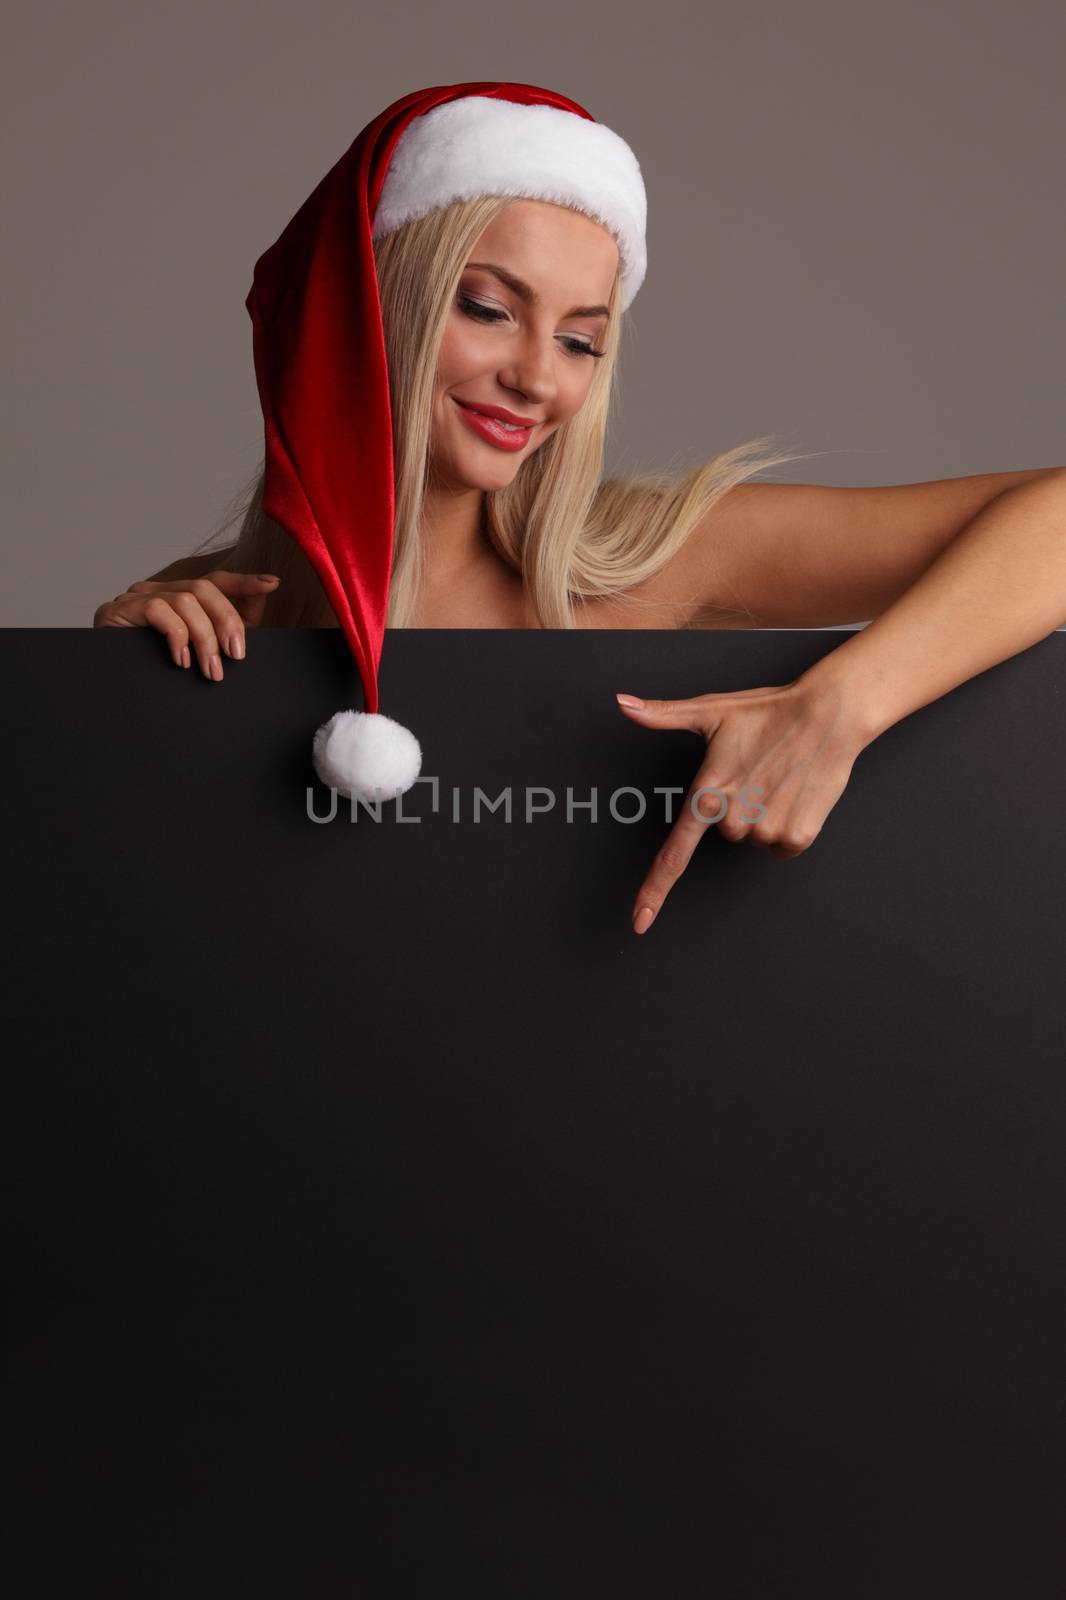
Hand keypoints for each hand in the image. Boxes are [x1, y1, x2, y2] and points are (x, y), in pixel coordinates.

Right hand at [93, 571, 280, 679]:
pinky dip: (176, 635)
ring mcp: (136, 597)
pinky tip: (180, 660)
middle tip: (236, 656)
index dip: (244, 582)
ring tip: (211, 670)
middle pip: (203, 588)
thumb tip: (264, 594)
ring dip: (204, 638)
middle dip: (227, 621)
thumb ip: (231, 623)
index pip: (215, 581)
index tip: (272, 583)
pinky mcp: (117, 610)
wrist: (110, 695)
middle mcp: (158, 590)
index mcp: (178, 597)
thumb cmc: (157, 672)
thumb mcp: (203, 650)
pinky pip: (157, 610)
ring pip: (184, 600)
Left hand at [615, 677, 865, 933]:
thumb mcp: (710, 710)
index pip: (673, 855)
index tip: (639, 921)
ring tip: (778, 779)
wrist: (828, 715)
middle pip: (725, 833)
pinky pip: (782, 846)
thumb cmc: (767, 711)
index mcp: (707, 795)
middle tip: (755, 773)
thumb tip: (621, 704)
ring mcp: (767, 830)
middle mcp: (734, 819)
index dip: (653, 891)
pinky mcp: (798, 836)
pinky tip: (795, 794)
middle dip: (738, 808)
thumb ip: (661, 715)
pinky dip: (788, 825)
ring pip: (754, 838)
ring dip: (764, 815)